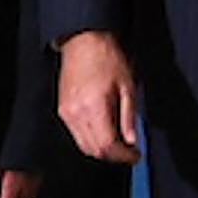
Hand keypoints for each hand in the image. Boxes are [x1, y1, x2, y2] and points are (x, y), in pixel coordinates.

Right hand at [58, 31, 140, 164]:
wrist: (85, 41)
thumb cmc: (108, 58)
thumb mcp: (128, 85)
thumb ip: (129, 116)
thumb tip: (133, 140)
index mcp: (94, 107)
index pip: (107, 145)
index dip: (123, 156)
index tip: (135, 155)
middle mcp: (76, 114)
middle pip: (93, 150)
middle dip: (113, 155)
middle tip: (130, 152)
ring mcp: (66, 114)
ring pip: (84, 146)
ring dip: (102, 149)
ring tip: (119, 142)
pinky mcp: (62, 110)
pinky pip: (76, 134)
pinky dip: (91, 139)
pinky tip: (104, 130)